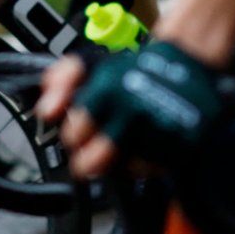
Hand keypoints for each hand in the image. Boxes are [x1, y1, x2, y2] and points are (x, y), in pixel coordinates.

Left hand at [41, 41, 234, 178]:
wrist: (187, 62)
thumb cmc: (135, 67)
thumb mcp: (93, 62)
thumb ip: (62, 80)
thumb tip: (47, 110)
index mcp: (107, 92)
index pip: (72, 136)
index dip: (73, 135)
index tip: (80, 129)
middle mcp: (131, 114)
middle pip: (90, 164)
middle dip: (88, 157)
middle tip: (96, 144)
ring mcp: (155, 133)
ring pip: (119, 171)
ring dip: (117, 161)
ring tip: (122, 142)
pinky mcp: (177, 147)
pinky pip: (149, 171)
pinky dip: (143, 162)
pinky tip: (143, 144)